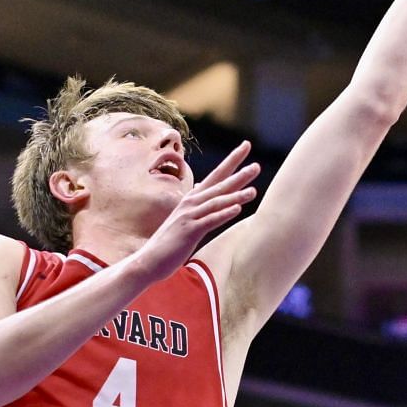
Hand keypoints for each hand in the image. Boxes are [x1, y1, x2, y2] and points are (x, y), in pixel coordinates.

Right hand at [131, 141, 259, 282]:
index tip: (246, 146)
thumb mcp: (184, 219)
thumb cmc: (169, 242)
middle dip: (238, 175)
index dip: (232, 161)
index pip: (216, 176)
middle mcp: (191, 203)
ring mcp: (189, 216)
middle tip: (257, 166)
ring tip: (254, 191)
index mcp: (193, 199)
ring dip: (235, 196)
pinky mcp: (189, 231)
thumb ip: (196, 205)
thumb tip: (201, 189)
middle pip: (219, 185)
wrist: (149, 260)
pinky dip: (223, 214)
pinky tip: (237, 209)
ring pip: (216, 202)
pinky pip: (209, 221)